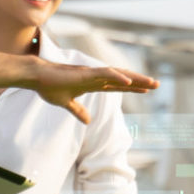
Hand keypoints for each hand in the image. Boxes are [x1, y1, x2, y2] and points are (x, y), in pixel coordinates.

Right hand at [32, 61, 157, 123]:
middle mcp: (95, 76)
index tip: (146, 89)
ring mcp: (91, 73)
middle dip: (140, 82)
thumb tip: (88, 121)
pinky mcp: (85, 73)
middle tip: (157, 85)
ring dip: (135, 78)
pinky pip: (105, 74)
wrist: (36, 77)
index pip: (117, 85)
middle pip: (122, 79)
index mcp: (92, 83)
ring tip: (151, 83)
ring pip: (118, 75)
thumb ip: (78, 111)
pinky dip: (117, 76)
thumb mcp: (66, 103)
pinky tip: (129, 81)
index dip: (132, 87)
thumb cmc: (49, 87)